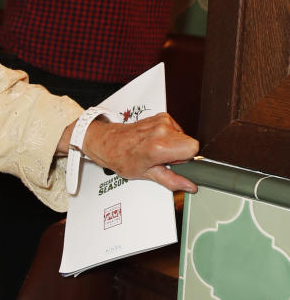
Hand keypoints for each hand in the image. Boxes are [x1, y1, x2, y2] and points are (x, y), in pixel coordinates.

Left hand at [80, 113, 198, 192]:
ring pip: (183, 136)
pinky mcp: (161, 117)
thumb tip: (189, 186)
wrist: (109, 142)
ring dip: (174, 145)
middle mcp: (161, 130)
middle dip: (180, 153)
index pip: (193, 149)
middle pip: (189, 143)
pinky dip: (169, 137)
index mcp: (159, 146)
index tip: (173, 163)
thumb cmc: (122, 157)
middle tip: (162, 158)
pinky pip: (176, 129)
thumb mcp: (147, 174)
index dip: (185, 159)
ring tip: (156, 150)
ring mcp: (161, 121)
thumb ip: (172, 180)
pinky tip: (155, 142)